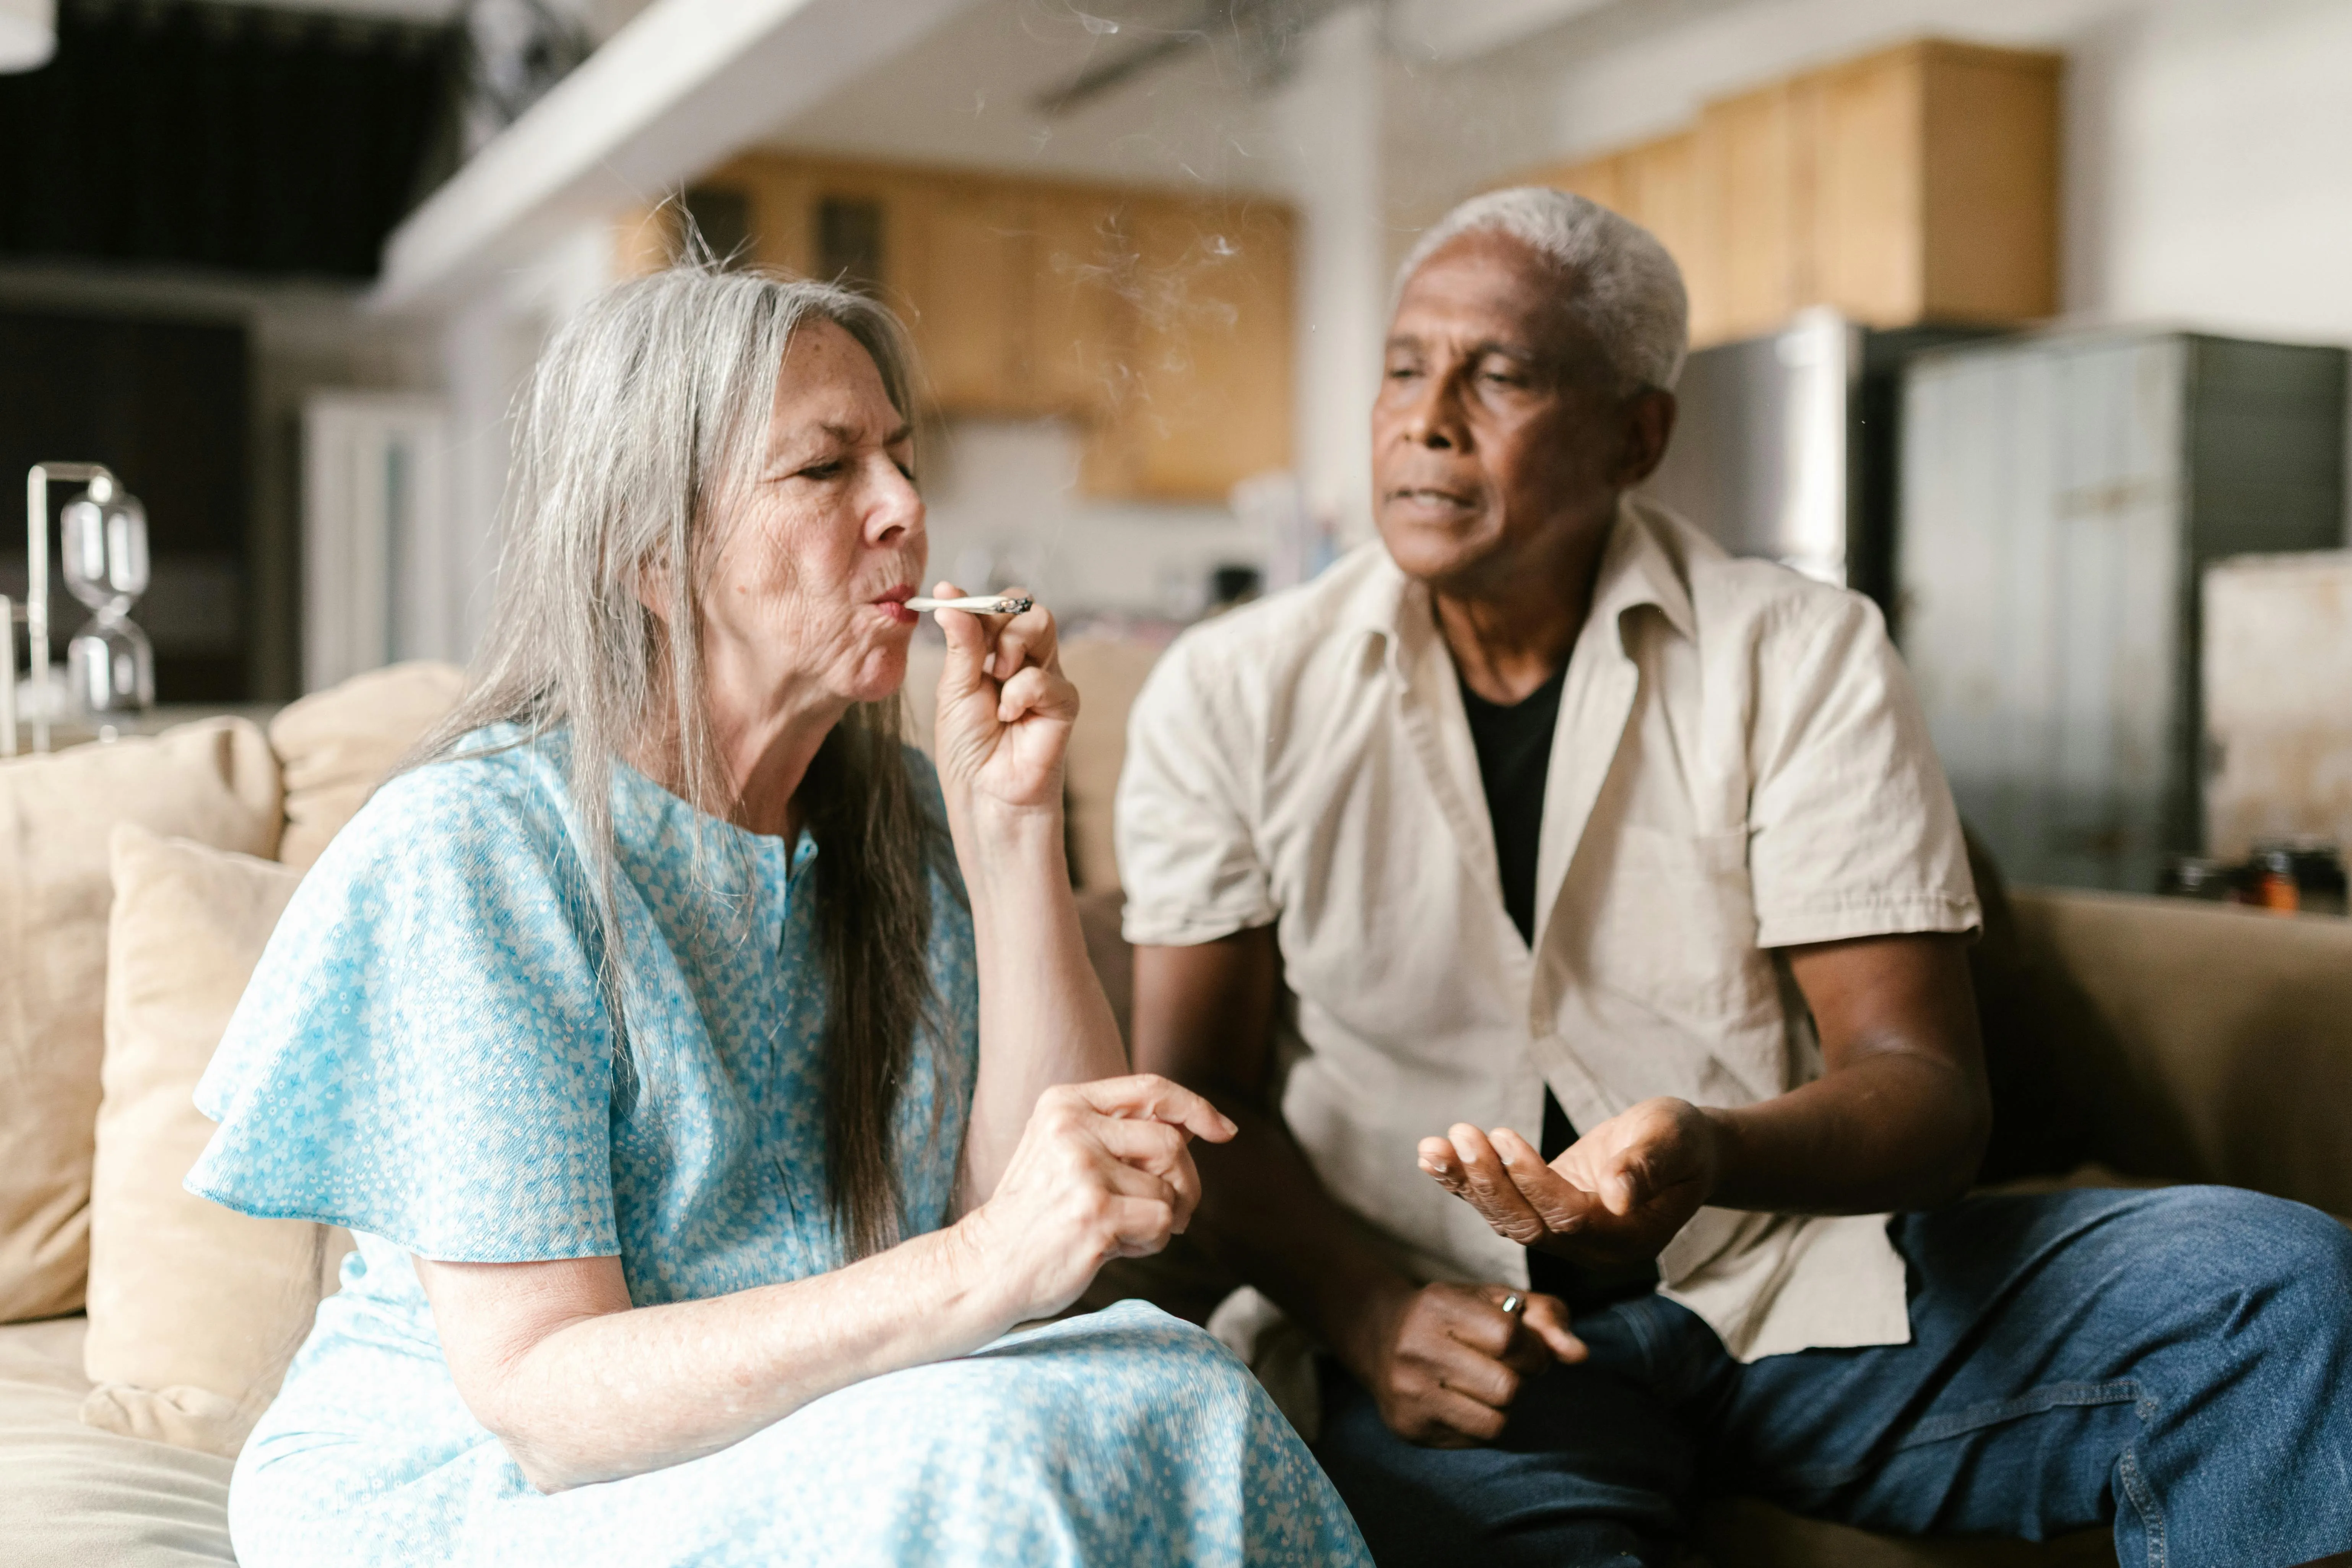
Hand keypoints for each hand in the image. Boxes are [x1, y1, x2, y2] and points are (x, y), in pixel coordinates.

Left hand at [927, 581, 1075, 814]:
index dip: (973, 600)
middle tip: (981, 657)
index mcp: (992, 653)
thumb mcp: (953, 688)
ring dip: (1010, 647)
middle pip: (1023, 606)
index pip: (994, 607)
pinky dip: (1020, 693)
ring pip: (1041, 623)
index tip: (946, 596)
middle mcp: (1022, 659)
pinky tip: (1010, 717)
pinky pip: (1045, 674)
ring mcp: (1046, 675)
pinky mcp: (1064, 700)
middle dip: (998, 621)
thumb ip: (961, 642)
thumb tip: (948, 593)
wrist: (985, 792)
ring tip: (996, 681)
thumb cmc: (967, 747)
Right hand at [958, 1075, 1236, 1324]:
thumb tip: (1198, 1126)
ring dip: (1162, 1219)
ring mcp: (1082, 1171)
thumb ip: (1121, 1132)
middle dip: (1185, 1182)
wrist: (988, 1265)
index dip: (1196, 1107)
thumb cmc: (1038, 1211)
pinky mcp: (1095, 1214)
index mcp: (1064, 1103)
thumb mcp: (1067, 1151)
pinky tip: (1115, 1247)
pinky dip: (1151, 1242)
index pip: (1151, 1088)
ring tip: (1123, 1230)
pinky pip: (1161, 1222)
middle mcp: (1071, 1129)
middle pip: (1171, 1143)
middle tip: (1171, 1212)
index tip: (1224, 1130)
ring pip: (1169, 1189)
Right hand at [1352, 1281, 1583, 1446]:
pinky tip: (1464, 1401)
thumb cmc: (1452, 1316)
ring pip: (1495, 1421)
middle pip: (1506, 1387)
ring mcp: (1409, 1392)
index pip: (1510, 1337)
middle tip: (1505, 1368)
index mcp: (1439, 1306)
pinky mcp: (1408, 1427)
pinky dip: (1481, 1423)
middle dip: (1519, 1380)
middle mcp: (1417, 1348)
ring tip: (1486, 1386)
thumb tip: (1580, 1355)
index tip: (1525, 1348)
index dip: (1532, 1349)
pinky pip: (1474, 1440)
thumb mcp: (1494, 1300)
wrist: (1379, 1336)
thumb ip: (1546, 1317)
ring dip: (1503, 1406)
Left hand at [1418, 1097, 1722, 1270]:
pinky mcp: (1542, 1211)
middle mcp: (1589, 1247)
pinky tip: (1433, 1156)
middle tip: (1461, 1134)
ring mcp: (1564, 1235)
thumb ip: (1647, 1167)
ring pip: (1505, 1218)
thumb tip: (1618, 1193)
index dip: (1533, 1181)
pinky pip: (1499, 1202)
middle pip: (1527, 1225)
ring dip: (1465, 1182)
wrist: (1680, 1150)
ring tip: (1431, 1147)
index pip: (1568, 1217)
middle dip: (1488, 1182)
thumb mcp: (1674, 1142)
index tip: (1503, 1136)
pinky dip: (1464, 1181)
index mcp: (1626, 1239)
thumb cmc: (1682, 1142)